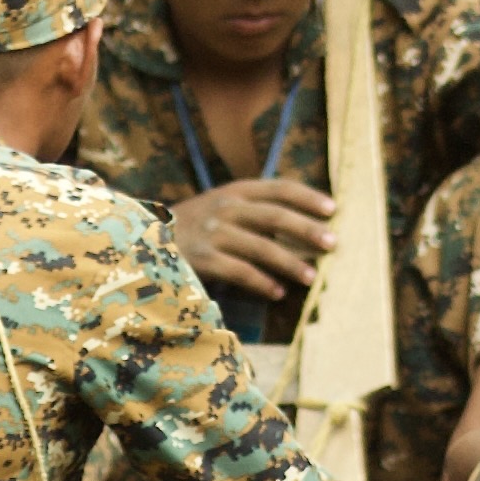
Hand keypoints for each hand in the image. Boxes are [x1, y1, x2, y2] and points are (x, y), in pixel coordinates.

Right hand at [174, 177, 338, 300]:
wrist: (146, 238)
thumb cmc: (197, 224)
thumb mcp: (224, 205)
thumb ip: (257, 209)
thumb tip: (305, 225)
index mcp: (236, 190)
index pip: (279, 188)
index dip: (307, 197)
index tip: (333, 208)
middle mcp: (226, 207)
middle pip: (275, 216)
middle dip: (306, 229)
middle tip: (332, 243)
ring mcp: (213, 233)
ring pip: (260, 246)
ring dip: (289, 262)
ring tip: (311, 277)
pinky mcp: (202, 259)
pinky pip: (238, 271)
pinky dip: (260, 282)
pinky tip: (278, 292)